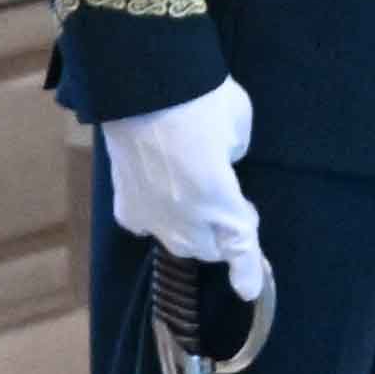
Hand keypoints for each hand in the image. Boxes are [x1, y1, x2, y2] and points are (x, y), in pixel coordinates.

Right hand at [97, 80, 266, 297]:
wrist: (140, 84)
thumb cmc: (199, 99)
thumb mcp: (237, 125)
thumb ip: (232, 155)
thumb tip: (219, 163)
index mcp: (219, 202)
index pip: (240, 247)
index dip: (247, 271)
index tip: (250, 289)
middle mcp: (184, 218)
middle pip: (208, 248)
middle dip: (222, 236)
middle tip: (230, 205)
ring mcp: (150, 214)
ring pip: (176, 242)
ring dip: (192, 230)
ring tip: (196, 204)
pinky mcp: (124, 203)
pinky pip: (147, 224)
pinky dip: (158, 218)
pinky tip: (161, 200)